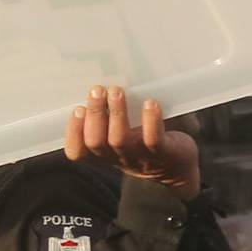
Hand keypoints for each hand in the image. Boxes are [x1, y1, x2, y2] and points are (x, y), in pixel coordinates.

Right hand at [65, 86, 199, 200]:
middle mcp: (117, 157)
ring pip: (119, 139)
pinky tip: (150, 103)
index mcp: (103, 152)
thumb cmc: (143, 144)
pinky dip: (151, 121)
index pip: (78, 151)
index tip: (77, 109)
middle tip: (97, 90)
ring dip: (117, 113)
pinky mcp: (163, 153)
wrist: (178, 170)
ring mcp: (139, 157)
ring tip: (117, 91)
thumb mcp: (121, 136)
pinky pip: (153, 139)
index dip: (73, 133)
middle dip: (95, 114)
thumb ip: (109, 118)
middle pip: (96, 142)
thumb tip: (101, 81)